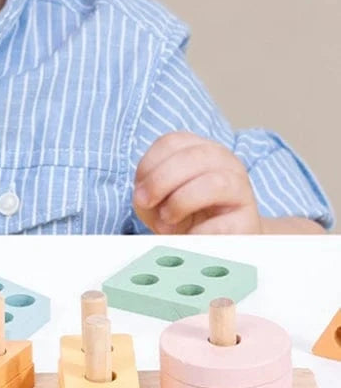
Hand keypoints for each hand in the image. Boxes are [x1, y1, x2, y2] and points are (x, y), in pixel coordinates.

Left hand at [133, 132, 262, 233]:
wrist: (216, 246)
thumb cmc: (182, 218)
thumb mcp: (157, 200)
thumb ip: (146, 193)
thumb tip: (145, 199)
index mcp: (201, 150)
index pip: (172, 142)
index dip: (148, 166)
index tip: (139, 192)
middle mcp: (226, 163)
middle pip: (192, 156)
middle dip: (159, 180)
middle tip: (144, 203)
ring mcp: (241, 190)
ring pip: (214, 183)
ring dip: (180, 202)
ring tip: (167, 219)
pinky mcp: (247, 221)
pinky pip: (221, 225)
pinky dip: (196, 232)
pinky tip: (188, 237)